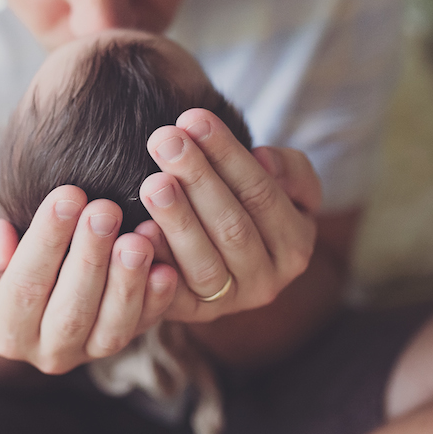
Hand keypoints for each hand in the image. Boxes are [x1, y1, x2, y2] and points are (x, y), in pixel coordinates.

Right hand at [0, 187, 177, 373]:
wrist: (31, 272)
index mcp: (6, 331)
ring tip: (139, 238)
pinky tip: (166, 263)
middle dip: (90, 259)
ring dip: (128, 283)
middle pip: (71, 311)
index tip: (67, 195)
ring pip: (113, 328)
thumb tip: (2, 243)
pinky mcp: (128, 339)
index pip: (24, 287)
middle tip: (105, 210)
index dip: (46, 242)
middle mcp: (49, 351)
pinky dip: (158, 298)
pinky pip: (147, 325)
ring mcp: (92, 351)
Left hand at [136, 108, 319, 322]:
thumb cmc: (245, 196)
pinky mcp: (189, 315)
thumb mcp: (280, 179)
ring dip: (177, 221)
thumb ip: (288, 168)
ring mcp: (227, 303)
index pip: (263, 195)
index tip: (194, 118)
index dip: (228, 155)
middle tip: (165, 140)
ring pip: (203, 263)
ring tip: (152, 182)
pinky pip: (172, 294)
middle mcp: (267, 282)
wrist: (215, 242)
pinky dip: (157, 263)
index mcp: (294, 245)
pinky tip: (138, 232)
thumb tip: (266, 160)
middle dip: (198, 180)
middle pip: (232, 227)